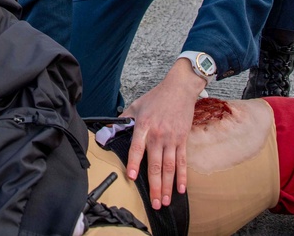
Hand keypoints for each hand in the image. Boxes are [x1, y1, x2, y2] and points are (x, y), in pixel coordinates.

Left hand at [121, 59, 204, 209]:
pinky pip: (182, 161)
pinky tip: (181, 189)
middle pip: (155, 164)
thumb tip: (111, 128)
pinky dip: (182, 176)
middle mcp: (158, 135)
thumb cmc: (157, 97)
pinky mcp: (182, 140)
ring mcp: (171, 138)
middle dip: (154, 186)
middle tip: (154, 203)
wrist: (180, 89)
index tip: (131, 176)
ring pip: (169, 167)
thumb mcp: (136, 105)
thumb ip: (124, 118)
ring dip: (167, 186)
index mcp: (144, 126)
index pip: (137, 147)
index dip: (133, 162)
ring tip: (165, 201)